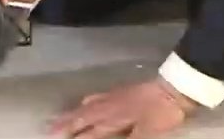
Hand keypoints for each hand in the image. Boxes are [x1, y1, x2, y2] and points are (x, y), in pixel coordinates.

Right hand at [50, 78, 196, 138]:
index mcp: (112, 119)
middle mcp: (108, 107)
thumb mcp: (145, 134)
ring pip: (86, 107)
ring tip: (59, 120)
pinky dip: (85, 103)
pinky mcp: (120, 92)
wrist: (175, 89)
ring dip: (72, 114)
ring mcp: (113, 97)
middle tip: (48, 131)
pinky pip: (96, 98)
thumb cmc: (161, 114)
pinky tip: (85, 101)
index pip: (89, 133)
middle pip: (82, 117)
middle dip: (65, 125)